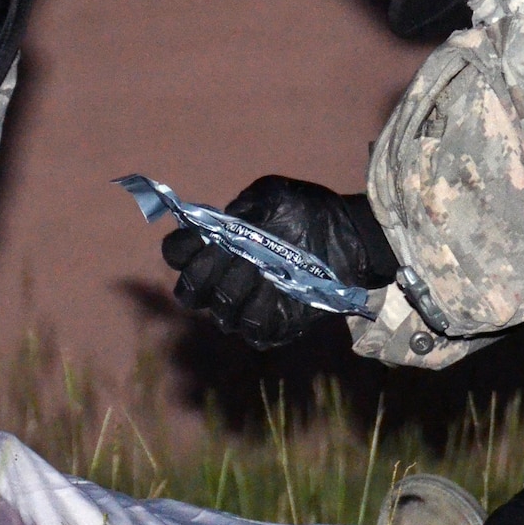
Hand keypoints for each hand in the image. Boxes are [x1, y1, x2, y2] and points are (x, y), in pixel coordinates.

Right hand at [160, 175, 397, 349]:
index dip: (182, 248)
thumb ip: (246, 206)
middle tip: (233, 254)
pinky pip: (252, 328)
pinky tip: (281, 288)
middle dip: (207, 273)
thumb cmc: (304, 210)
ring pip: (220, 312)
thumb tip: (225, 224)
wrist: (348, 234)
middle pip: (189, 291)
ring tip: (266, 268)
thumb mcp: (274, 196)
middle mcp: (220, 280)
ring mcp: (243, 307)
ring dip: (240, 288)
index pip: (175, 253)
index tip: (203, 236)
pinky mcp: (271, 326)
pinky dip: (263, 308)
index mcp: (212, 245)